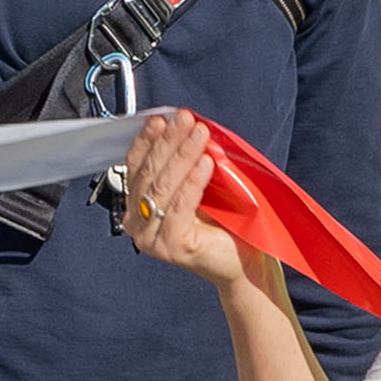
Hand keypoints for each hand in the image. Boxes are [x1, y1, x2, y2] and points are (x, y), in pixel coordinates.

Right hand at [118, 109, 276, 297]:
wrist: (245, 262)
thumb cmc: (222, 225)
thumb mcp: (197, 187)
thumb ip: (183, 164)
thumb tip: (184, 127)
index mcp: (137, 207)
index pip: (135, 166)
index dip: (147, 140)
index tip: (162, 118)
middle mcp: (138, 224)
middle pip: (148, 173)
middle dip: (168, 141)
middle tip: (185, 120)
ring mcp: (151, 238)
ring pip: (163, 187)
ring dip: (182, 155)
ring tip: (199, 134)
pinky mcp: (172, 246)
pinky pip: (181, 205)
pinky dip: (193, 181)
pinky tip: (205, 162)